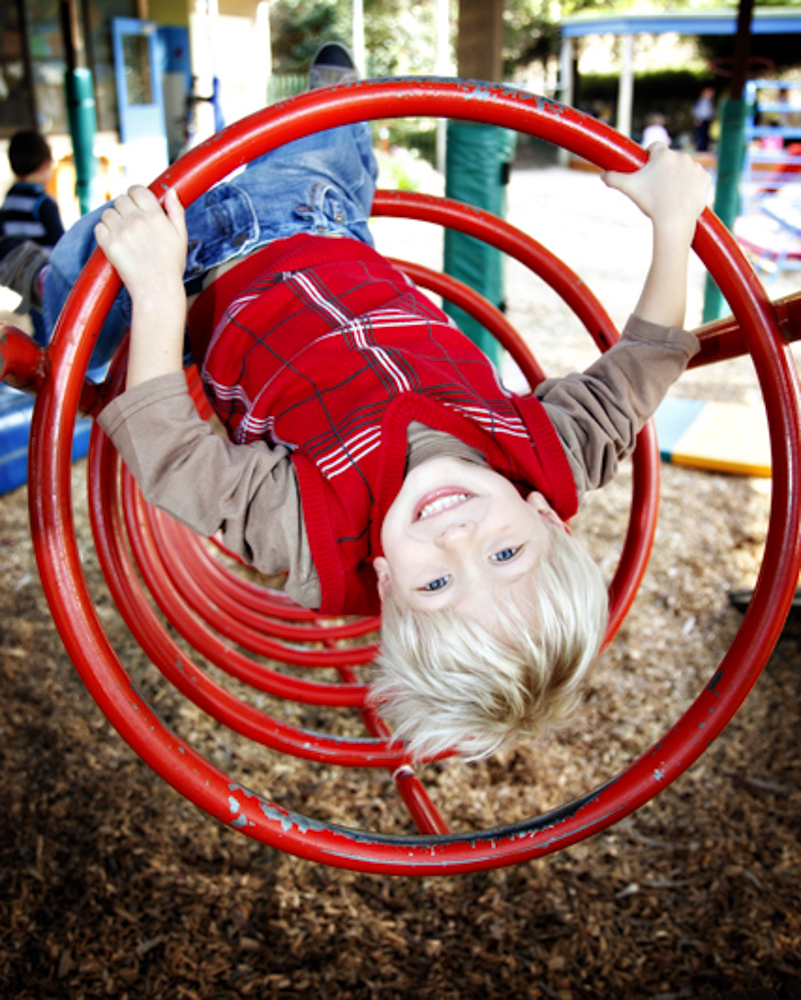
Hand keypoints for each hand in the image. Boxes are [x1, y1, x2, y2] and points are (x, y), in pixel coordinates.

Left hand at [95, 187, 187, 389]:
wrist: (157, 290)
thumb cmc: (171, 265)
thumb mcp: (181, 236)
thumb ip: (176, 211)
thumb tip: (172, 191)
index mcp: (155, 215)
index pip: (138, 190)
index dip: (135, 195)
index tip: (136, 204)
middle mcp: (137, 220)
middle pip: (121, 199)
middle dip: (124, 208)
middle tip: (129, 224)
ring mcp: (122, 232)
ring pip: (107, 212)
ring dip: (112, 220)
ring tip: (122, 235)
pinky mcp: (109, 245)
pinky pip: (98, 228)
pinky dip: (103, 233)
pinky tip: (114, 242)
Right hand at [601, 143, 710, 238]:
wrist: (674, 220)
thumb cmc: (651, 202)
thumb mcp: (628, 188)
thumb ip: (613, 178)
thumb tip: (603, 175)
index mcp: (663, 154)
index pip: (655, 147)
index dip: (649, 156)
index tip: (646, 167)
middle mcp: (681, 156)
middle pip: (670, 160)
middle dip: (664, 170)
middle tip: (657, 187)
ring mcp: (695, 167)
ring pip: (684, 169)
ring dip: (678, 177)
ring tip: (670, 194)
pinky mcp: (705, 179)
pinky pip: (697, 179)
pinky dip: (691, 186)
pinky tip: (683, 196)